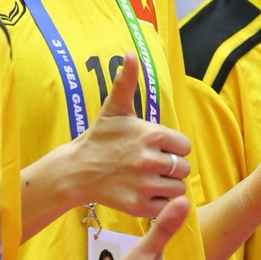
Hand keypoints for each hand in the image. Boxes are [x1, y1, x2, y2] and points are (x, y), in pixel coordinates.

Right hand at [70, 52, 190, 217]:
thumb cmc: (101, 136)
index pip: (184, 146)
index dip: (172, 147)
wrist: (76, 170)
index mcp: (150, 134)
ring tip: (148, 179)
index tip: (156, 147)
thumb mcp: (115, 107)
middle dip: (171, 168)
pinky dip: (159, 204)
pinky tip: (143, 193)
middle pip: (183, 168)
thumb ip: (127, 80)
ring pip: (177, 189)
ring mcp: (144, 184)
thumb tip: (130, 52)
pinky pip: (165, 207)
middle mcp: (149, 159)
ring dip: (167, 186)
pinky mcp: (138, 206)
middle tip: (151, 165)